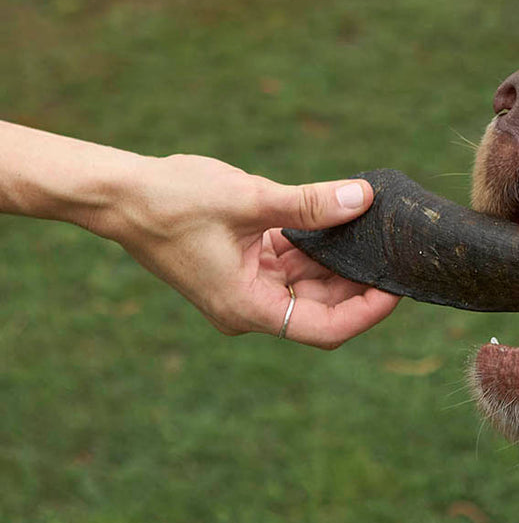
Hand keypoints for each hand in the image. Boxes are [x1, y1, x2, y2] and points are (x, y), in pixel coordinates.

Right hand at [107, 154, 399, 347]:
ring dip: (339, 260)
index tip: (397, 286)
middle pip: (323, 307)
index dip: (367, 311)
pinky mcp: (244, 268)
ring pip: (310, 285)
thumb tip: (361, 199)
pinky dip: (314, 245)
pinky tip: (338, 219)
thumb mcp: (248, 198)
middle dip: (359, 281)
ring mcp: (246, 289)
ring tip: (372, 229)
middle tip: (394, 249)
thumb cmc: (171, 199)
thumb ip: (308, 203)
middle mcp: (249, 307)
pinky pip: (291, 265)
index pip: (326, 328)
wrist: (117, 194)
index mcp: (248, 307)